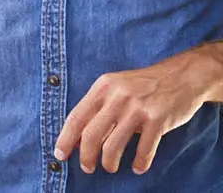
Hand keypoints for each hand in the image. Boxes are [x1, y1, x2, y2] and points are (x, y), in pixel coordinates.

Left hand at [54, 47, 222, 174]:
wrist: (182, 75)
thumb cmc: (143, 85)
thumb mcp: (115, 89)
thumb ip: (97, 110)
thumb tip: (77, 139)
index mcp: (102, 87)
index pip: (76, 117)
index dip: (65, 138)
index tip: (60, 154)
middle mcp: (117, 96)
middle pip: (92, 134)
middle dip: (86, 156)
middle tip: (87, 167)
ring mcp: (138, 108)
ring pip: (113, 144)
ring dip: (109, 162)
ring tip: (110, 167)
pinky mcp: (158, 118)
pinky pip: (144, 148)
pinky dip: (139, 162)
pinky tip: (137, 167)